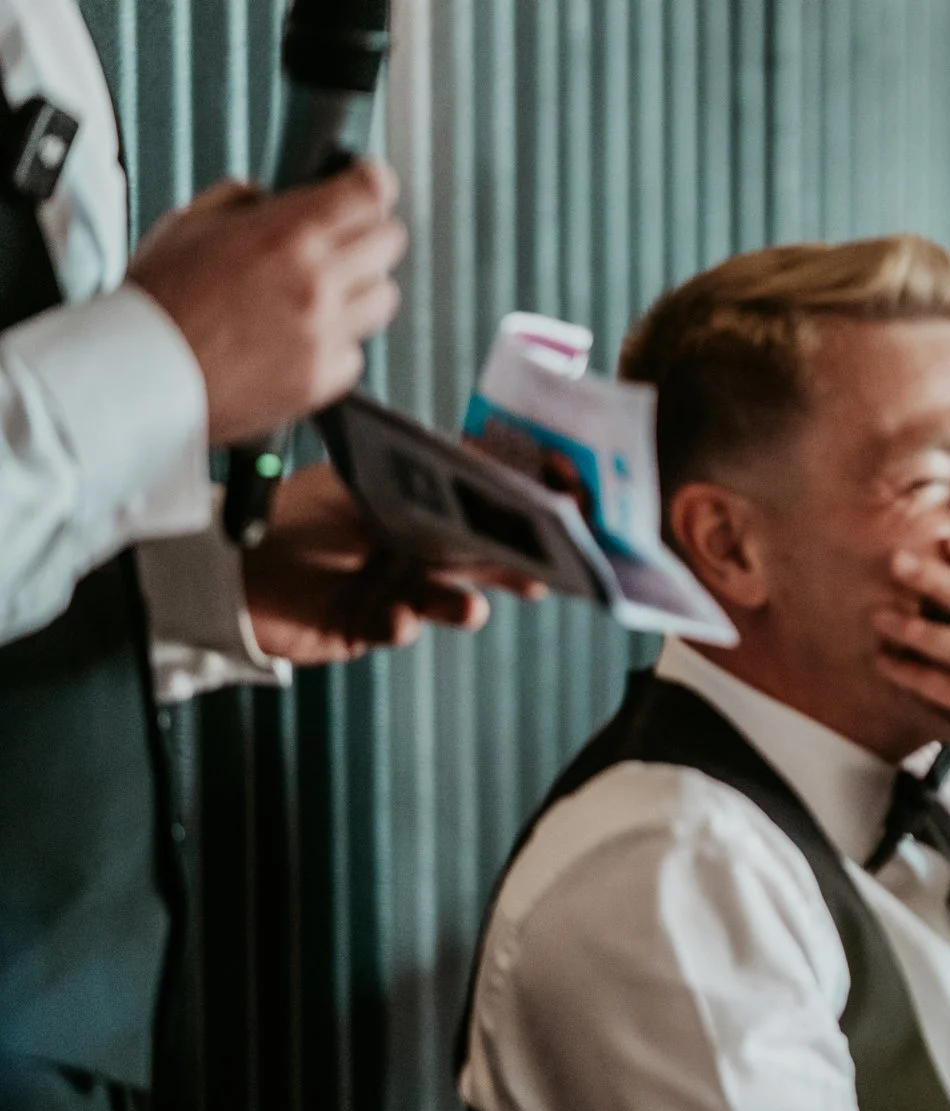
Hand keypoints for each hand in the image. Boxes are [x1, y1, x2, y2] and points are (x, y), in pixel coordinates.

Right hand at [127, 160, 406, 445]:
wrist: (143, 374)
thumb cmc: (158, 301)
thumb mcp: (189, 224)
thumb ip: (244, 202)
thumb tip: (275, 197)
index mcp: (286, 236)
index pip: (368, 194)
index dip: (372, 181)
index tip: (370, 180)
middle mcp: (317, 283)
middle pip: (389, 243)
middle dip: (369, 233)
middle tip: (345, 238)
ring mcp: (325, 333)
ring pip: (382, 297)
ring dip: (360, 288)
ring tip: (321, 292)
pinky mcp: (325, 377)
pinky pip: (355, 350)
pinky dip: (336, 341)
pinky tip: (300, 338)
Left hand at [239, 465, 539, 665]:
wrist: (224, 576)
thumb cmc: (284, 520)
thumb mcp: (353, 492)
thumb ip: (409, 486)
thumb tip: (470, 458)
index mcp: (404, 506)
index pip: (465, 506)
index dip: (503, 515)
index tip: (540, 517)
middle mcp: (402, 545)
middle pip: (468, 556)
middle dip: (504, 566)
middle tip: (538, 574)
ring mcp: (390, 586)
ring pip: (444, 598)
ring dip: (460, 605)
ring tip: (469, 608)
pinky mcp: (369, 625)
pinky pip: (400, 628)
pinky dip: (400, 625)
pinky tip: (392, 617)